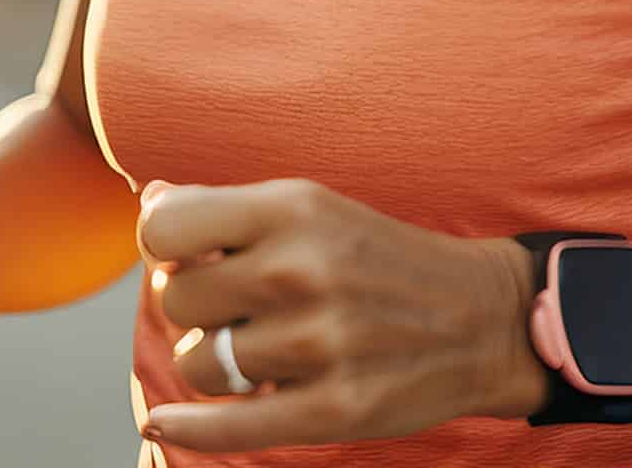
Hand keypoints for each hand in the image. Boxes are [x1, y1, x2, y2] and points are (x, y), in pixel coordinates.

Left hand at [136, 177, 542, 451]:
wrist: (482, 318)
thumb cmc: (377, 257)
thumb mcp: (311, 207)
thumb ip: (226, 207)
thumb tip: (149, 200)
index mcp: (293, 208)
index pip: (164, 228)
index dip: (163, 247)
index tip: (190, 256)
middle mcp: (302, 270)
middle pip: (178, 300)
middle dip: (196, 307)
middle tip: (237, 308)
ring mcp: (320, 343)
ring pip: (200, 364)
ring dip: (215, 361)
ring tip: (257, 349)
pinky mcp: (335, 408)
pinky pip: (231, 426)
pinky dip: (188, 430)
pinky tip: (163, 425)